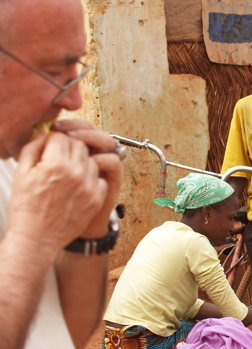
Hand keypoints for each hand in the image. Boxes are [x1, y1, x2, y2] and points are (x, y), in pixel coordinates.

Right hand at [8, 123, 121, 255]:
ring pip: (92, 160)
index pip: (61, 137)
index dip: (53, 140)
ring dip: (81, 162)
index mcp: (55, 165)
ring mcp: (89, 186)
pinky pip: (99, 178)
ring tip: (68, 173)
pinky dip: (91, 179)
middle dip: (68, 147)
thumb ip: (32, 148)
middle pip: (79, 145)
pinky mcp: (97, 198)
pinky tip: (77, 186)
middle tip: (59, 158)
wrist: (37, 238)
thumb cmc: (26, 208)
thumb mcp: (21, 173)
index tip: (49, 147)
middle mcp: (76, 173)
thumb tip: (45, 134)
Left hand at [56, 120, 122, 236]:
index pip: (78, 126)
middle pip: (94, 129)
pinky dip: (102, 158)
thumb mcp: (45, 171)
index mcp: (78, 149)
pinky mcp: (112, 178)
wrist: (71, 225)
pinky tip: (88, 162)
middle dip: (79, 127)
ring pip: (107, 141)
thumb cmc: (55, 200)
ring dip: (92, 137)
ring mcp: (104, 165)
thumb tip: (42, 133)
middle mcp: (94, 154)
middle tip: (63, 131)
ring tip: (75, 141)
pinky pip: (113, 161)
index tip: (52, 127)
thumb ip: (45, 152)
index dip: (68, 123)